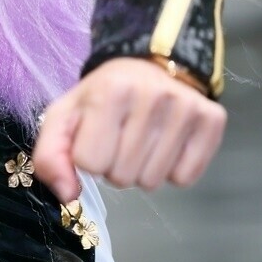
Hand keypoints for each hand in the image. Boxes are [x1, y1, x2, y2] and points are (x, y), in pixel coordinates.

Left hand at [31, 57, 227, 200]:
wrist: (149, 65)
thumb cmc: (103, 96)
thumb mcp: (65, 116)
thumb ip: (50, 156)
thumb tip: (67, 196)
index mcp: (110, 91)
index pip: (89, 163)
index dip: (88, 157)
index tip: (96, 135)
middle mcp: (152, 95)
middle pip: (121, 177)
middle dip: (115, 165)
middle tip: (120, 137)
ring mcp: (186, 107)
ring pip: (152, 182)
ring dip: (142, 169)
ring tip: (141, 139)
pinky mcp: (212, 119)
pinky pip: (185, 178)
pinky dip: (172, 170)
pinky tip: (166, 143)